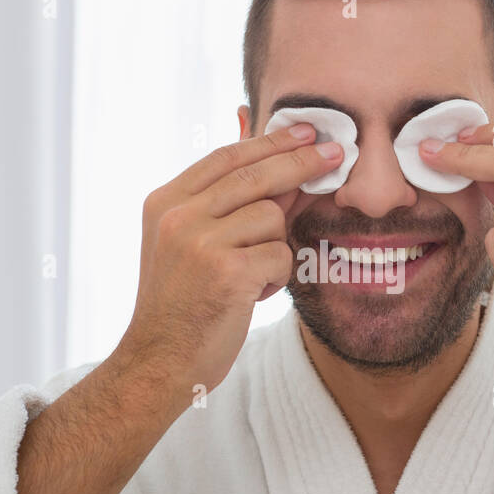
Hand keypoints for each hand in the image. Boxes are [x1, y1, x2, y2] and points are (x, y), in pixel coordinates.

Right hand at [119, 124, 343, 393]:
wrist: (158, 362)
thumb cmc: (181, 307)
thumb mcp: (186, 245)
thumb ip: (223, 207)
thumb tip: (283, 170)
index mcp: (165, 202)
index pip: (225, 157)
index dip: (268, 142)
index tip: (303, 131)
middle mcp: (178, 216)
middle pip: (255, 174)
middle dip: (301, 162)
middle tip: (336, 153)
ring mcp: (200, 242)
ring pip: (272, 218)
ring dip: (275, 248)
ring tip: (250, 277)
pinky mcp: (227, 272)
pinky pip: (279, 255)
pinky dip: (275, 278)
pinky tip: (251, 296)